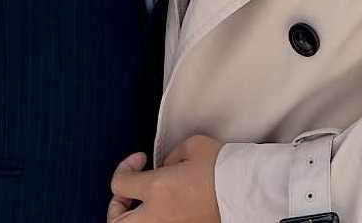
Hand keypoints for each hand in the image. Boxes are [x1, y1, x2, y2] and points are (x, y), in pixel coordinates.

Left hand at [108, 135, 223, 221]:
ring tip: (141, 205)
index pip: (119, 184)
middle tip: (127, 193)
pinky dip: (152, 220)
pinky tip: (163, 208)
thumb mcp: (192, 146)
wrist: (246, 192)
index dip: (125, 167)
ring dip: (132, 219)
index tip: (141, 159)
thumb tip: (164, 167)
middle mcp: (158, 215)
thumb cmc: (221, 167)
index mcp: (158, 188)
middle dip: (115, 207)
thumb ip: (170, 156)